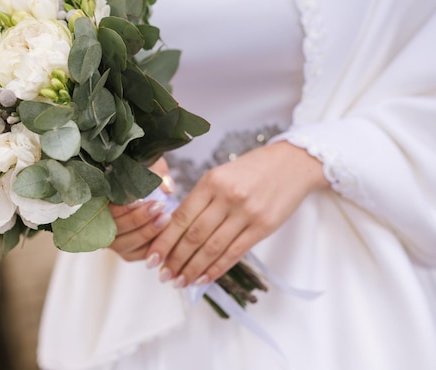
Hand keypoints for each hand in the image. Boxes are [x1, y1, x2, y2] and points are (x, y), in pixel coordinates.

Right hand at [108, 158, 173, 260]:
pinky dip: (151, 246)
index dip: (122, 207)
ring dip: (147, 232)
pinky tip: (166, 233)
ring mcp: (112, 242)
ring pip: (125, 244)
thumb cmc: (142, 174)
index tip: (140, 199)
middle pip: (115, 228)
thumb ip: (155, 171)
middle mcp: (99, 225)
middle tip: (159, 207)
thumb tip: (167, 188)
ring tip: (166, 218)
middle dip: (138, 218)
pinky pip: (137, 254)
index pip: (105, 209)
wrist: (146, 192)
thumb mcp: (147, 165)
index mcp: (97, 203)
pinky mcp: (126, 252)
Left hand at [145, 141, 328, 287]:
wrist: (292, 164)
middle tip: (163, 275)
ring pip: (212, 247)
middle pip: (194, 235)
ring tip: (180, 281)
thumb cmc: (252, 170)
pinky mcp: (263, 227)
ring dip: (194, 268)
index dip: (164, 240)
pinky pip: (235, 252)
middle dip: (175, 259)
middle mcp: (227, 197)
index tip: (152, 257)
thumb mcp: (221, 175)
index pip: (181, 217)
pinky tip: (204, 278)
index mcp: (211, 181)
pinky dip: (217, 268)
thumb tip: (176, 230)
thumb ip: (201, 199)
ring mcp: (246, 213)